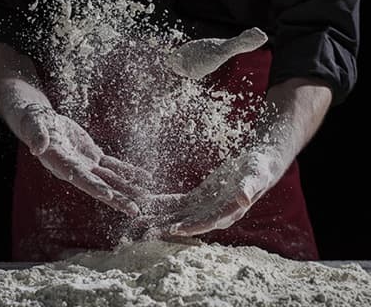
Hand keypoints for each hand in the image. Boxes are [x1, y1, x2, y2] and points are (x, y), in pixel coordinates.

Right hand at [0, 78, 151, 216]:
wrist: (42, 122)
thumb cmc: (34, 123)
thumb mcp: (34, 126)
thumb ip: (37, 137)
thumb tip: (36, 148)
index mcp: (61, 164)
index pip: (79, 178)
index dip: (92, 185)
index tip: (107, 194)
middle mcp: (75, 170)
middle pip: (99, 186)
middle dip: (117, 198)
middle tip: (134, 210)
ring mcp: (86, 165)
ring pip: (110, 179)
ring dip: (127, 188)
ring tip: (146, 197)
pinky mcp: (93, 157)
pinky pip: (114, 166)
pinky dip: (129, 171)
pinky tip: (144, 177)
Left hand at [144, 151, 276, 236]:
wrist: (258, 165)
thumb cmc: (259, 169)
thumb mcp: (255, 175)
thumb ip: (249, 187)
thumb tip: (243, 198)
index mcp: (229, 212)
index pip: (207, 222)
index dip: (190, 226)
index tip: (173, 229)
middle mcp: (214, 214)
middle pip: (186, 224)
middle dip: (165, 228)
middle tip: (143, 232)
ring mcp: (205, 207)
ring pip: (177, 216)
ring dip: (158, 219)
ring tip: (136, 222)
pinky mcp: (198, 198)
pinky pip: (177, 203)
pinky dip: (163, 204)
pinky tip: (147, 204)